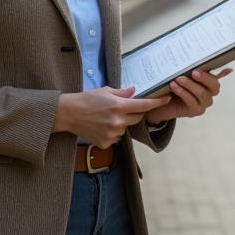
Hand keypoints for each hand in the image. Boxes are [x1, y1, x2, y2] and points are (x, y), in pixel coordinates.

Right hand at [52, 86, 169, 148]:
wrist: (68, 114)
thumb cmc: (86, 99)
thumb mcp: (105, 91)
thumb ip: (122, 93)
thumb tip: (135, 91)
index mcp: (119, 106)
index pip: (144, 105)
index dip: (157, 102)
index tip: (167, 99)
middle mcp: (118, 121)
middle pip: (138, 118)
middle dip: (135, 112)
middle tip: (123, 108)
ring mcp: (112, 134)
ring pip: (126, 128)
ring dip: (123, 123)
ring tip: (106, 117)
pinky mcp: (106, 143)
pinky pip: (117, 137)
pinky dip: (113, 132)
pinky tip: (101, 126)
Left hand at [143, 68, 231, 123]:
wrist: (160, 104)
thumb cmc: (172, 85)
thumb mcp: (179, 73)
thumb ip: (188, 66)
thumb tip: (194, 51)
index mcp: (208, 81)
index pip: (216, 75)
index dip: (214, 70)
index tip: (203, 66)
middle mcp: (209, 92)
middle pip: (214, 86)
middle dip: (205, 78)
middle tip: (194, 72)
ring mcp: (203, 103)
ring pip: (202, 94)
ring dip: (190, 85)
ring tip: (177, 79)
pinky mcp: (196, 111)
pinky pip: (192, 101)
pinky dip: (183, 93)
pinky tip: (174, 87)